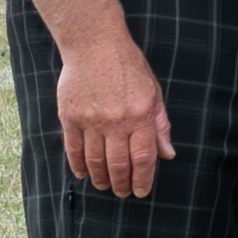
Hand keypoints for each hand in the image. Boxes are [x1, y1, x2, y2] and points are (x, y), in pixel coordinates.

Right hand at [55, 28, 173, 198]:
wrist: (94, 44)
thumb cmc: (129, 67)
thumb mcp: (154, 93)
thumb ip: (160, 125)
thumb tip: (168, 154)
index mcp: (140, 115)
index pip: (144, 158)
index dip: (143, 180)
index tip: (141, 192)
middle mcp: (116, 121)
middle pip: (118, 165)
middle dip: (122, 184)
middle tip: (123, 193)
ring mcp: (90, 119)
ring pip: (95, 160)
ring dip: (100, 178)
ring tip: (105, 186)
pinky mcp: (70, 116)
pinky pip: (73, 148)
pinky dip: (78, 165)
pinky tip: (83, 174)